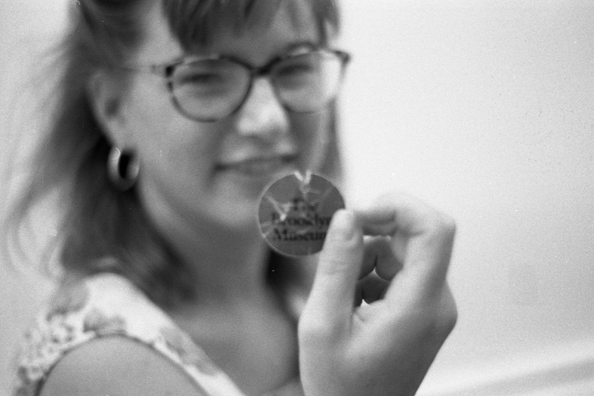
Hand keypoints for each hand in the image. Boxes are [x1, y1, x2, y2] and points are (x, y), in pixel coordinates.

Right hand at [298, 194, 456, 395]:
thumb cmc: (340, 385)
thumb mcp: (323, 324)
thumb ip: (337, 265)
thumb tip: (346, 217)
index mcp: (419, 306)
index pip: (435, 229)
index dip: (400, 206)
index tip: (359, 212)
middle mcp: (437, 303)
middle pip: (417, 236)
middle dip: (374, 230)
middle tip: (337, 243)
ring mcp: (433, 307)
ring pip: (405, 252)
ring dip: (368, 256)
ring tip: (341, 291)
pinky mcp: (423, 310)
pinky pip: (401, 271)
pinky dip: (373, 272)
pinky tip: (351, 301)